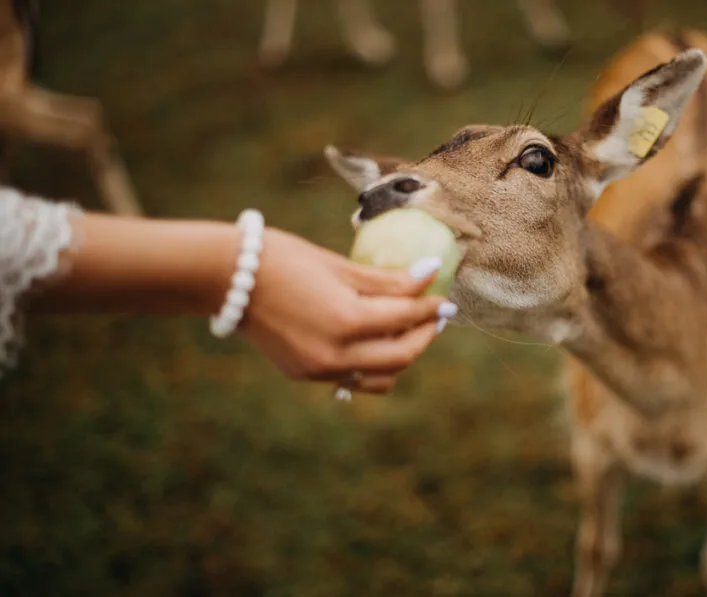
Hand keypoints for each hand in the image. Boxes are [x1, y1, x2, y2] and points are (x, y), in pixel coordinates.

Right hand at [240, 228, 454, 394]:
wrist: (225, 279)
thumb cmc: (282, 259)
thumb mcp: (339, 266)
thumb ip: (387, 280)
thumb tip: (429, 275)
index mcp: (345, 321)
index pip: (405, 318)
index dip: (431, 306)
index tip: (446, 297)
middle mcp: (335, 354)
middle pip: (401, 356)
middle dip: (425, 335)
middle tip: (437, 315)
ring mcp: (319, 370)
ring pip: (381, 377)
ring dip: (401, 356)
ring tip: (408, 329)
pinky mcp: (305, 375)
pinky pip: (353, 377)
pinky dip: (372, 363)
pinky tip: (374, 339)